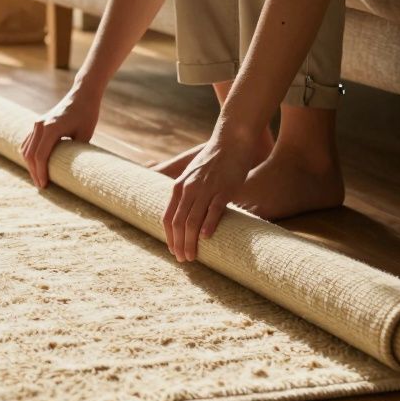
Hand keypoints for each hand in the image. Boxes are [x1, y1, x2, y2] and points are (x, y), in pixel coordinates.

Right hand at [19, 88, 100, 187]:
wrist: (82, 94)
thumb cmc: (87, 114)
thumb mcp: (85, 135)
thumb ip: (75, 152)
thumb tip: (72, 171)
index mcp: (51, 128)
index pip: (40, 155)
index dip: (41, 172)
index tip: (44, 185)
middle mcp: (40, 125)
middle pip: (29, 154)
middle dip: (34, 172)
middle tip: (42, 186)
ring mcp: (37, 123)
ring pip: (25, 149)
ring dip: (30, 165)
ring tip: (39, 178)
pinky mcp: (38, 123)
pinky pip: (28, 142)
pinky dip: (30, 155)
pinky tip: (36, 165)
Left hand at [162, 133, 250, 261]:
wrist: (231, 141)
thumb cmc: (212, 160)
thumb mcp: (191, 175)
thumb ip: (186, 192)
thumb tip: (183, 213)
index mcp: (179, 187)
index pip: (168, 218)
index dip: (169, 237)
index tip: (173, 250)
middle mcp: (189, 189)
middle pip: (179, 223)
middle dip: (179, 244)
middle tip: (183, 259)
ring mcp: (206, 189)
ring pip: (193, 221)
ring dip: (190, 241)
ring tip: (192, 256)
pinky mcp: (224, 190)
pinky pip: (213, 210)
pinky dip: (208, 225)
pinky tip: (206, 238)